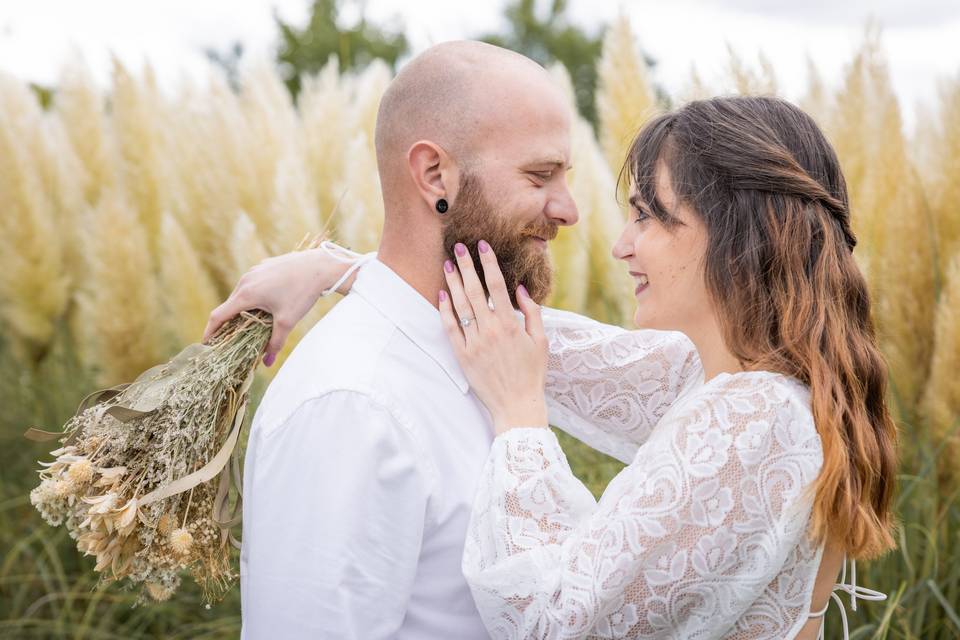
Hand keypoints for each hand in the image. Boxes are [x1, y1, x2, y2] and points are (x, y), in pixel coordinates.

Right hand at [202, 247, 355, 365]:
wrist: (319, 266)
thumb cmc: (302, 293)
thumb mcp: (287, 321)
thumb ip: (275, 343)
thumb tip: (267, 364)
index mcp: (246, 294)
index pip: (219, 315)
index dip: (210, 331)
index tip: (206, 343)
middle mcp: (245, 281)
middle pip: (229, 305)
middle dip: (227, 322)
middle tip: (228, 338)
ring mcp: (254, 271)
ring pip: (241, 294)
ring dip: (240, 309)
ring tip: (247, 324)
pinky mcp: (263, 266)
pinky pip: (251, 284)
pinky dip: (251, 297)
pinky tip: (264, 305)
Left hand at [439, 240, 547, 434]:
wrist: (516, 405)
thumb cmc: (532, 373)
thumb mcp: (540, 341)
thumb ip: (532, 312)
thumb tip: (520, 288)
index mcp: (510, 325)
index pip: (496, 285)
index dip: (488, 263)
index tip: (482, 246)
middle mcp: (490, 330)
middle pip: (474, 291)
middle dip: (466, 266)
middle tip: (458, 247)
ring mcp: (474, 343)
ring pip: (459, 306)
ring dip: (452, 283)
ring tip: (447, 265)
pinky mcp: (462, 356)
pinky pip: (450, 328)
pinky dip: (445, 310)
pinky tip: (441, 295)